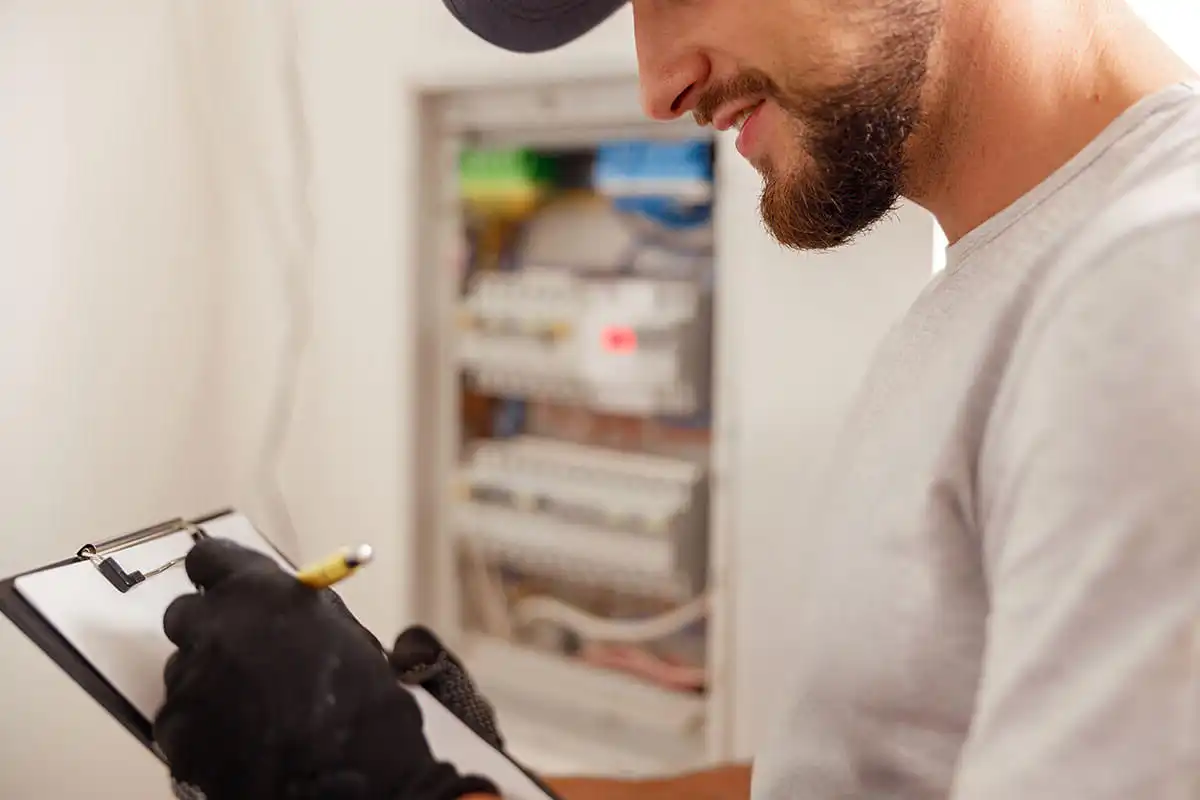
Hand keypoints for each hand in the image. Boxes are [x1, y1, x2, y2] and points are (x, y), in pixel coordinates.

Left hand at [154, 538, 498, 799]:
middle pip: (185, 614)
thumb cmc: (364, 704)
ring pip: (184, 669)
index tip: (229, 590)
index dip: (218, 575)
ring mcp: (190, 680)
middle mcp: (215, 628)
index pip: (208, 559)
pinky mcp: (176, 730)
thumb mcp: (344, 634)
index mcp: (260, 594)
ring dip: (209, 680)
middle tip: (244, 657)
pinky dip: (202, 725)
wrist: (352, 778)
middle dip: (210, 630)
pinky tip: (239, 740)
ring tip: (250, 710)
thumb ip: (299, 612)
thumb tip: (282, 609)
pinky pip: (180, 716)